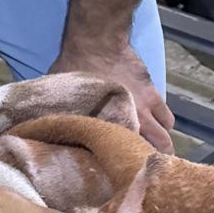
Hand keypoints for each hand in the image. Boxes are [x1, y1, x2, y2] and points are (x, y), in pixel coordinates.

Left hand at [52, 45, 173, 152]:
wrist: (97, 41)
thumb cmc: (74, 66)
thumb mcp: (63, 94)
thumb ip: (64, 112)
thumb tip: (46, 125)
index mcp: (109, 123)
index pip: (122, 153)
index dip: (123, 164)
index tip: (119, 171)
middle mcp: (133, 118)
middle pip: (155, 149)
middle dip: (151, 158)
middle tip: (142, 164)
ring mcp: (147, 106)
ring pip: (166, 134)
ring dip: (161, 141)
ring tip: (152, 147)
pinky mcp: (154, 93)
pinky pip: (167, 116)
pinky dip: (164, 123)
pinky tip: (155, 124)